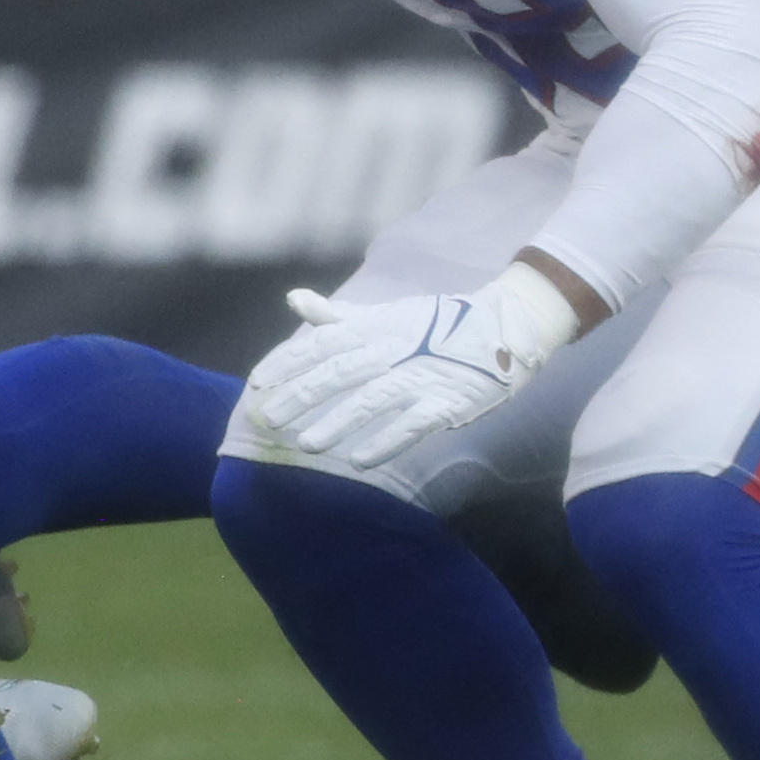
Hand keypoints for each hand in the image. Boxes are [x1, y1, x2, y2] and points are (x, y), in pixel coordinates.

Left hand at [235, 264, 583, 471]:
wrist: (504, 326)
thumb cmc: (435, 324)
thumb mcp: (383, 314)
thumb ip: (337, 316)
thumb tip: (293, 299)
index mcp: (375, 327)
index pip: (322, 344)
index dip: (287, 363)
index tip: (256, 384)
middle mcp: (393, 349)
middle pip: (340, 372)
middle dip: (301, 395)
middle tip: (267, 420)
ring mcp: (421, 375)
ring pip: (372, 400)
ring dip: (338, 423)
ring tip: (306, 446)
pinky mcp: (448, 401)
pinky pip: (413, 424)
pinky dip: (387, 441)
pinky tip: (360, 461)